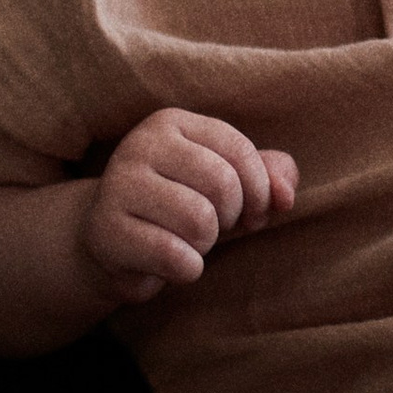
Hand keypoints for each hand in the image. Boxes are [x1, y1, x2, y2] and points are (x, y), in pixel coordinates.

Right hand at [79, 109, 297, 305]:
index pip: (239, 151)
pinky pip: (173, 255)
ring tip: (188, 241)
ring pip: (199, 221)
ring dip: (206, 244)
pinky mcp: (106, 231)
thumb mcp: (230, 183)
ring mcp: (117, 186)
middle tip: (215, 228)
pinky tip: (173, 264)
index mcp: (171, 123)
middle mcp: (139, 145)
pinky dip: (188, 269)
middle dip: (231, 218)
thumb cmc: (180, 206)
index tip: (252, 213)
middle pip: (222, 185)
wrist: (112, 243)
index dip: (260, 190)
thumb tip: (286, 196)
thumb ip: (270, 176)